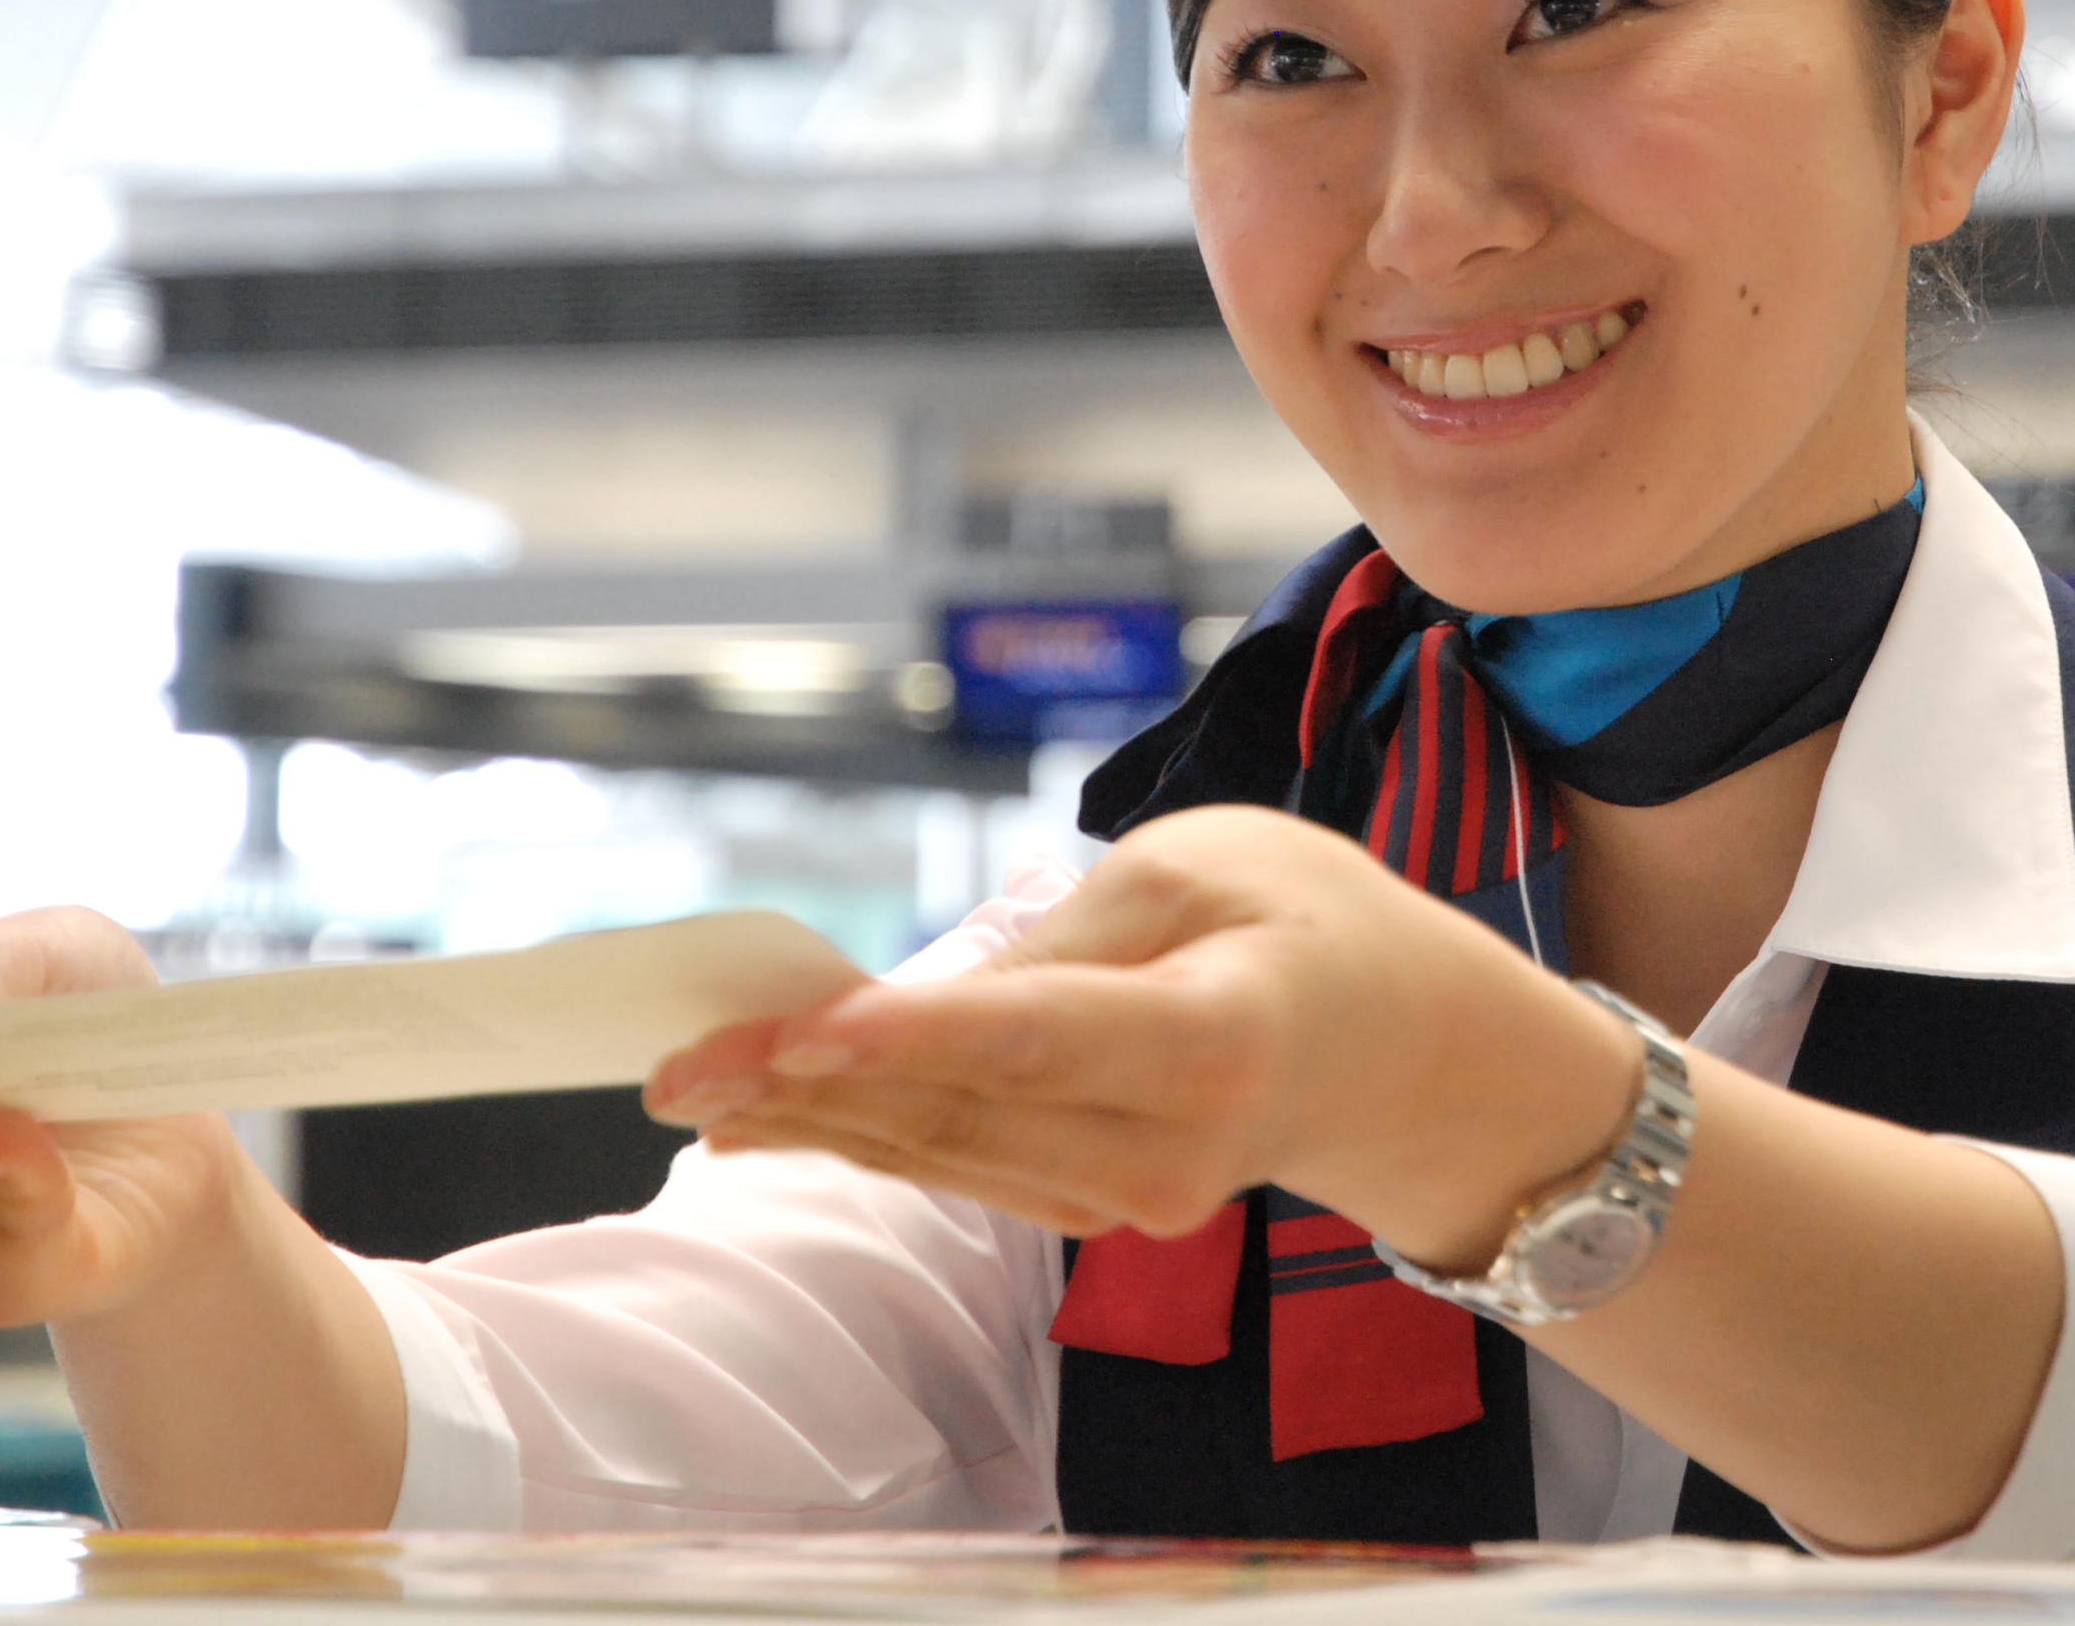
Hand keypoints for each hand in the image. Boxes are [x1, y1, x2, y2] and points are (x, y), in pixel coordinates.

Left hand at [645, 806, 1635, 1264]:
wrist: (1399, 1057)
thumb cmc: (1308, 926)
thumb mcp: (1210, 862)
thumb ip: (1071, 932)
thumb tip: (930, 999)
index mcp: (1217, 1040)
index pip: (1041, 1038)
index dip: (910, 1036)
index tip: (796, 1031)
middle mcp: (1172, 1150)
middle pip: (963, 1110)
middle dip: (807, 1083)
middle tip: (675, 1058)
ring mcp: (1134, 1201)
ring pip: (945, 1153)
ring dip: (808, 1119)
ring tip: (686, 1088)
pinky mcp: (1099, 1212)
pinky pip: (964, 1169)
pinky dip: (862, 1138)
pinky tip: (770, 1119)